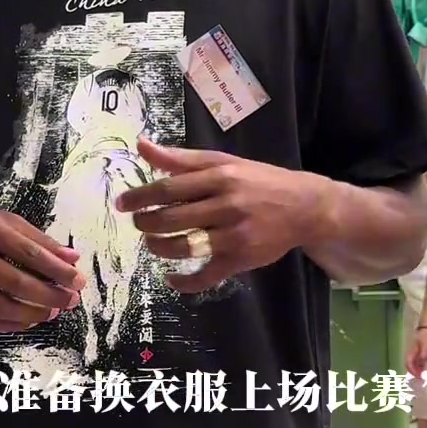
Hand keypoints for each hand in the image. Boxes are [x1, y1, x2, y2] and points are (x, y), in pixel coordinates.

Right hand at [0, 197, 85, 330]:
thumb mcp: (3, 220)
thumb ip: (38, 239)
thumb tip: (73, 258)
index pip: (30, 253)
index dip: (57, 270)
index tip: (79, 281)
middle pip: (16, 282)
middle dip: (49, 295)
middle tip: (71, 301)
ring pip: (0, 306)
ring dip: (31, 313)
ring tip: (52, 313)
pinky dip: (8, 325)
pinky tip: (26, 321)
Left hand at [117, 138, 330, 293]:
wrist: (305, 207)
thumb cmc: (259, 181)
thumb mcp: (223, 162)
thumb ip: (181, 159)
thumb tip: (141, 145)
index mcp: (220, 177)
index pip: (169, 189)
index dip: (140, 197)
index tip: (121, 204)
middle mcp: (226, 205)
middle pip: (172, 219)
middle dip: (146, 224)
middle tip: (139, 224)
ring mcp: (234, 235)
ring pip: (184, 248)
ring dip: (159, 248)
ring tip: (153, 243)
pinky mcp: (241, 260)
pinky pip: (206, 277)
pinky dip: (183, 283)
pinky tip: (170, 279)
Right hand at [406, 326, 426, 377]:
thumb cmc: (426, 337)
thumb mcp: (426, 344)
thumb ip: (424, 352)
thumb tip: (422, 360)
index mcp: (412, 352)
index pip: (409, 363)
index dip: (412, 370)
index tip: (417, 376)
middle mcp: (414, 355)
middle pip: (411, 366)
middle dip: (415, 373)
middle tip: (421, 380)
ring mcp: (418, 356)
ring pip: (416, 366)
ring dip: (419, 372)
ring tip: (424, 378)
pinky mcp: (423, 356)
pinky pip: (421, 364)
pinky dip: (423, 369)